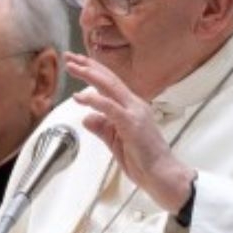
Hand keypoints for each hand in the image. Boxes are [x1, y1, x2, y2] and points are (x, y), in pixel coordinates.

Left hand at [65, 52, 195, 212]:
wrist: (162, 175)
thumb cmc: (143, 161)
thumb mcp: (115, 142)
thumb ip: (102, 128)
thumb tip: (86, 118)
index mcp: (132, 107)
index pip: (110, 83)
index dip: (93, 71)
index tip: (76, 63)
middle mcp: (135, 104)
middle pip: (108, 79)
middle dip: (87, 66)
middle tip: (70, 57)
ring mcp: (135, 112)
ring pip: (110, 86)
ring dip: (89, 75)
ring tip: (72, 67)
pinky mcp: (132, 124)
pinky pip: (111, 107)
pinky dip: (94, 100)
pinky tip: (81, 97)